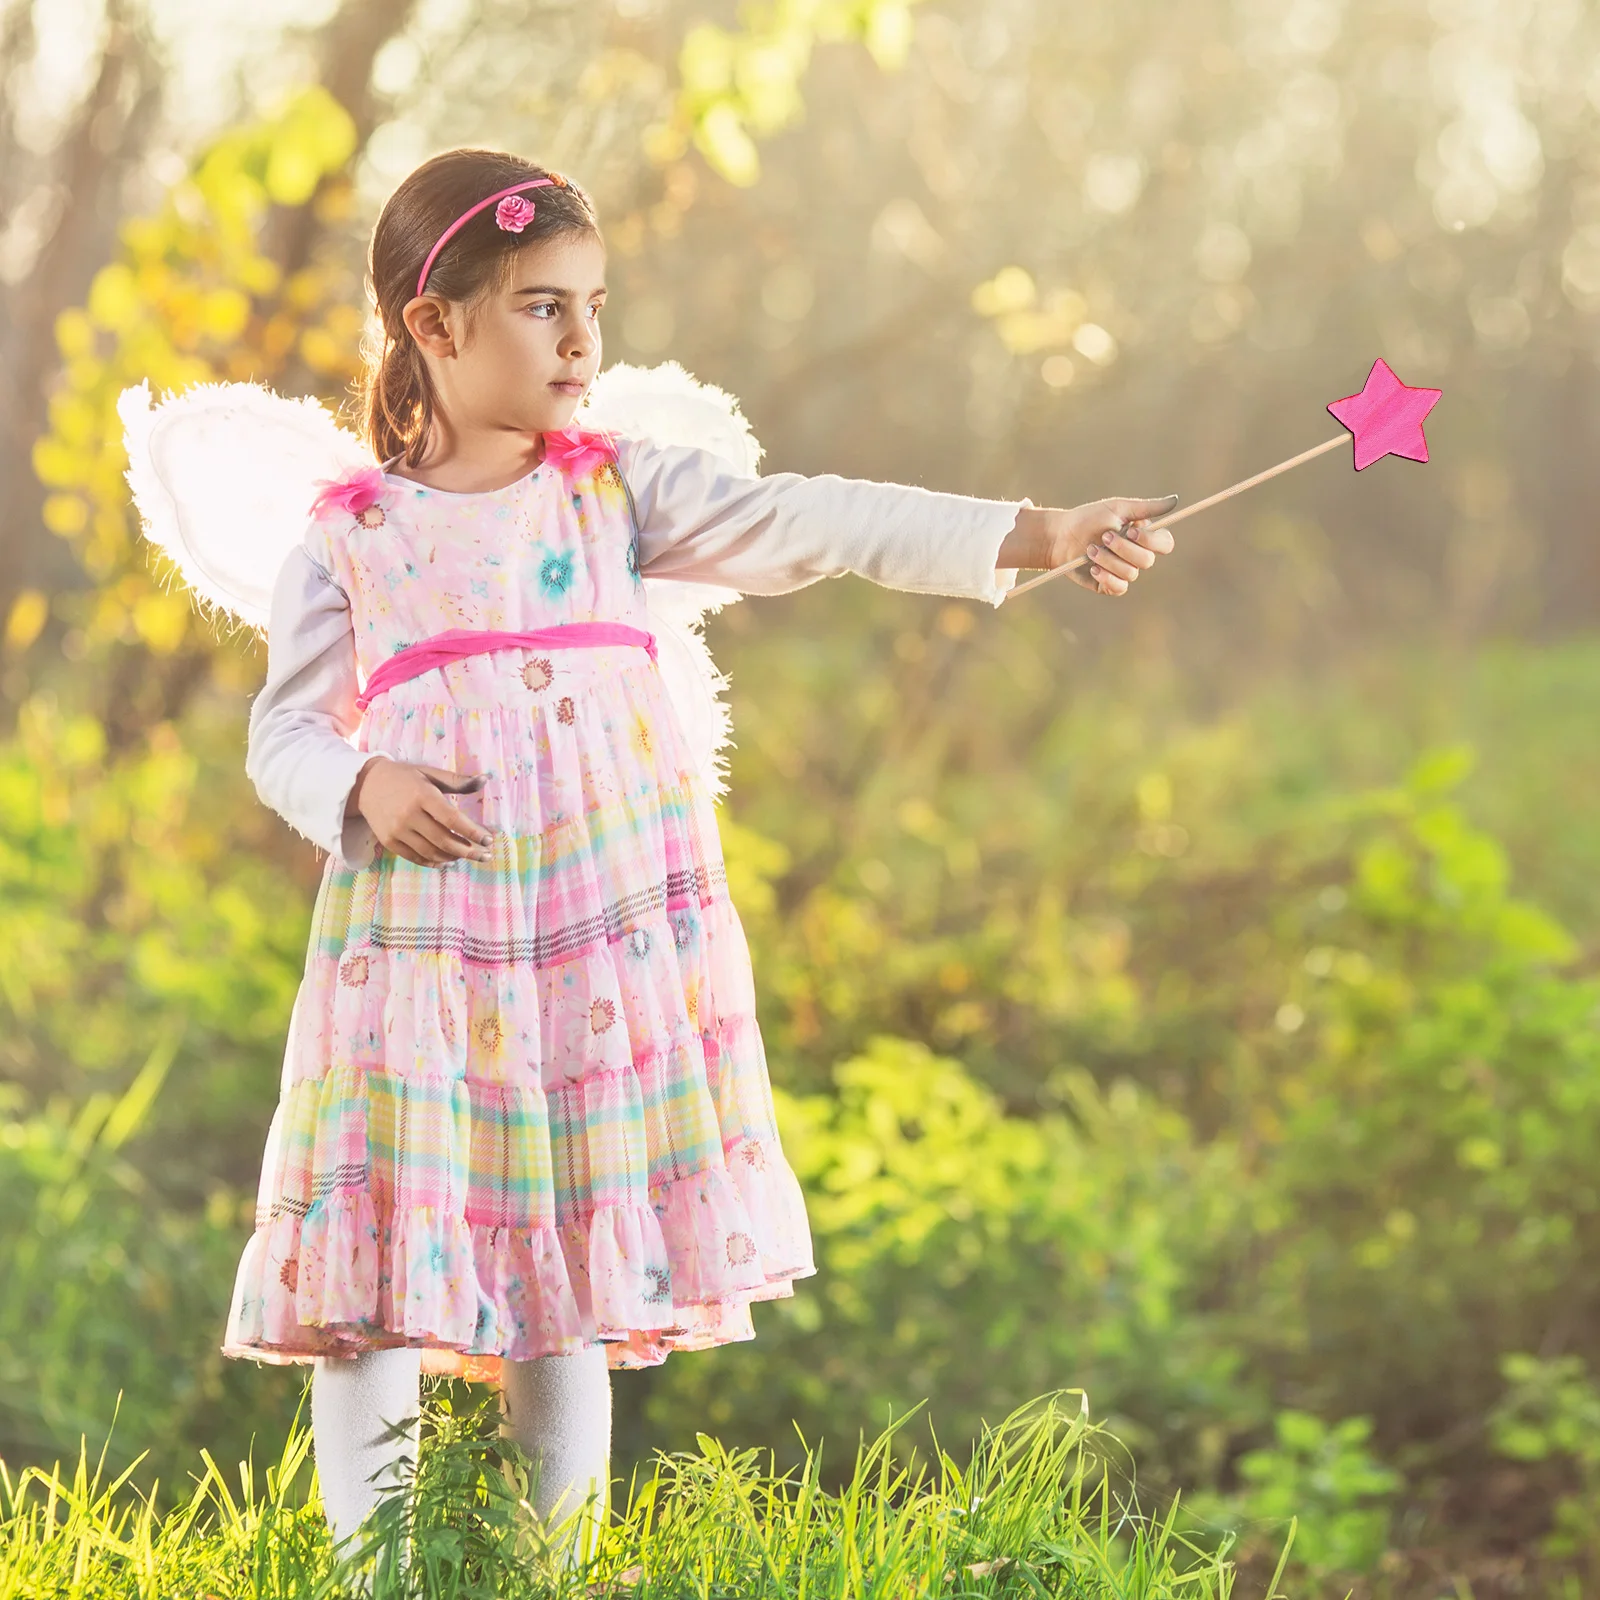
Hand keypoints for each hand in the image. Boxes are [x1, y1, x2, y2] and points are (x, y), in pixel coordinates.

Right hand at [349, 757, 495, 866]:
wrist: (365, 784)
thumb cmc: (404, 777)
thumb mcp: (430, 774)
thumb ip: (457, 780)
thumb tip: (484, 780)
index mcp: (422, 795)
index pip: (452, 819)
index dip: (473, 832)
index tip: (489, 840)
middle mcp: (409, 815)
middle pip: (444, 840)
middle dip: (468, 851)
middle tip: (485, 855)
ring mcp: (397, 830)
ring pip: (431, 852)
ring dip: (453, 858)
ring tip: (467, 856)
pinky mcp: (389, 841)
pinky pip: (415, 857)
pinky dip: (433, 862)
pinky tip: (447, 862)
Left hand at [1000, 497, 1178, 594]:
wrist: (1060, 537)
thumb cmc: (1088, 519)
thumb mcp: (1117, 508)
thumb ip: (1146, 507)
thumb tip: (1175, 500)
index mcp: (1143, 536)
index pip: (1165, 543)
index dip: (1152, 541)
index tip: (1131, 531)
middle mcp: (1137, 555)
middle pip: (1147, 560)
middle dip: (1123, 549)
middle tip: (1104, 537)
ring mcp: (1124, 571)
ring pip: (1131, 573)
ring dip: (1109, 560)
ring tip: (1090, 550)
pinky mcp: (1110, 585)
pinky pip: (1120, 587)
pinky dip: (1106, 577)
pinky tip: (1093, 568)